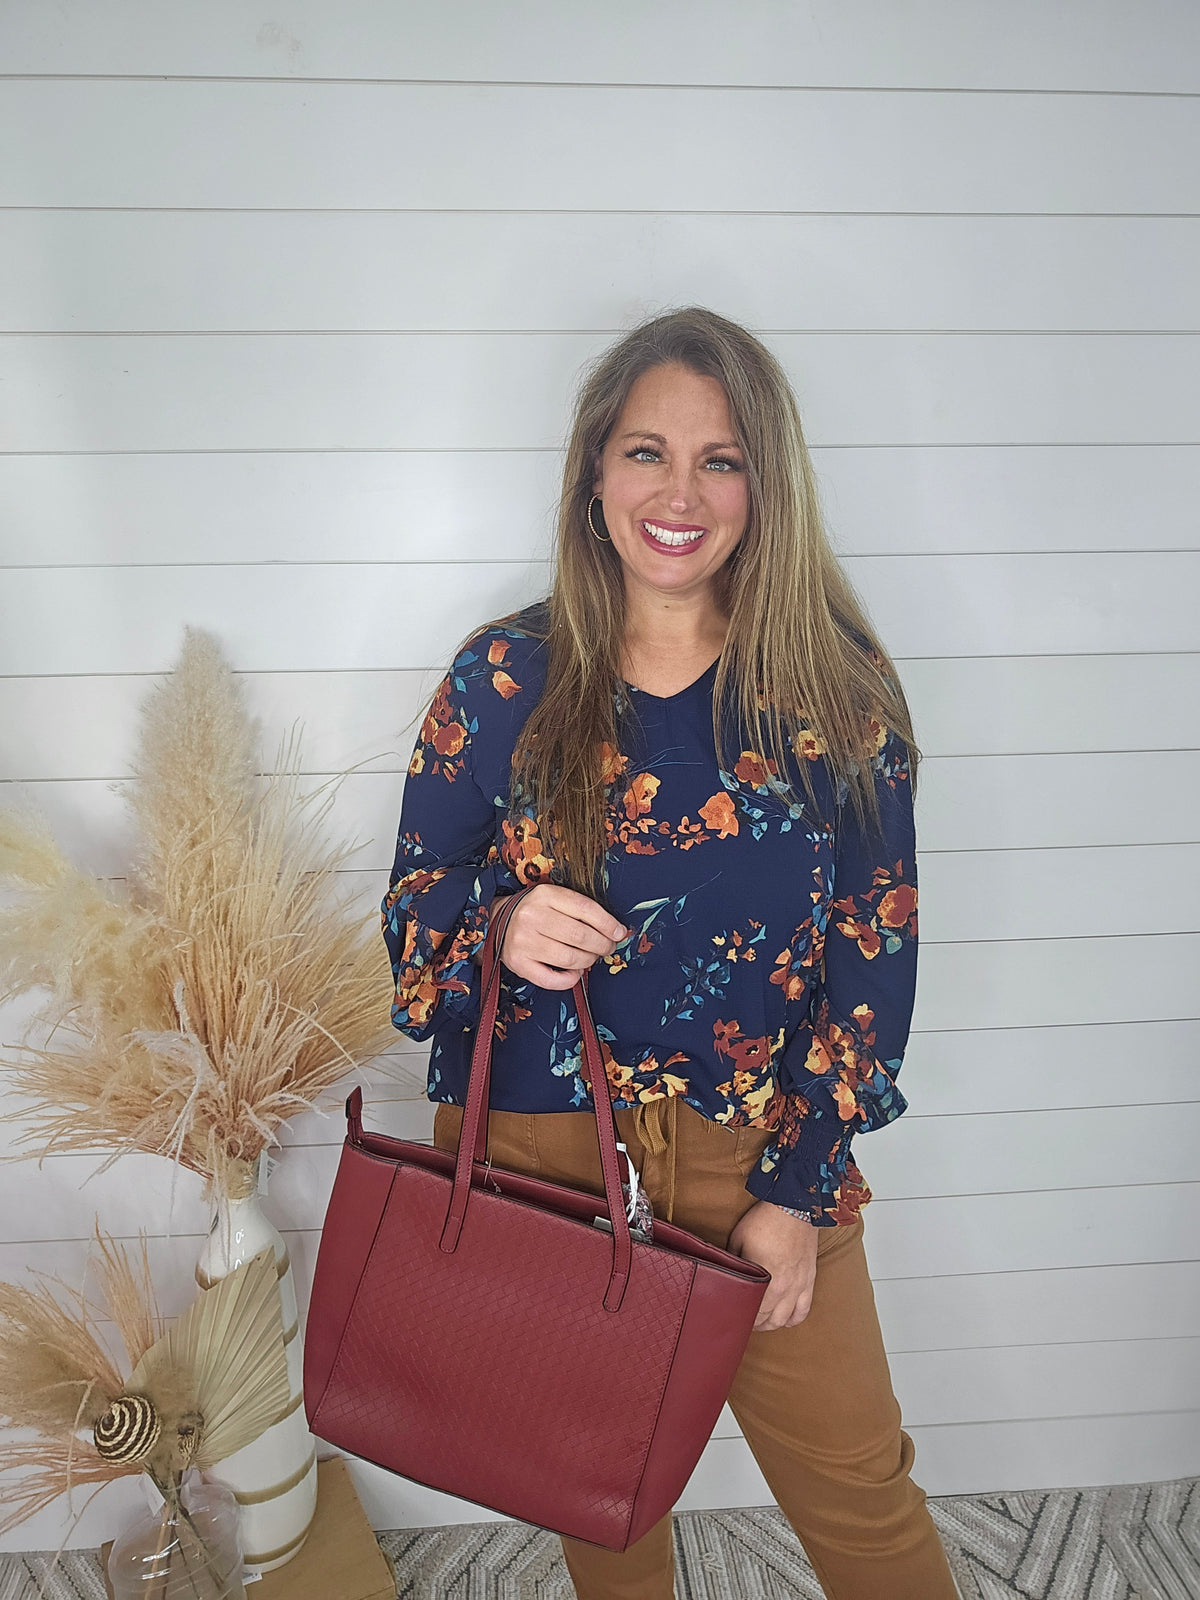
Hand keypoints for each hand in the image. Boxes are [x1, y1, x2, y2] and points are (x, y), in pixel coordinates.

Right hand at [489, 884, 629, 989]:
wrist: (496, 921)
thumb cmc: (535, 911)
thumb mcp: (554, 900)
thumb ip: (581, 911)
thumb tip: (616, 931)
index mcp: (545, 895)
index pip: (585, 909)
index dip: (608, 924)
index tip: (620, 933)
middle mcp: (532, 917)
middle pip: (580, 936)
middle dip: (602, 945)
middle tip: (607, 948)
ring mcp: (523, 941)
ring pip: (569, 958)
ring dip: (588, 961)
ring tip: (591, 958)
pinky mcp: (518, 963)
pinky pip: (552, 979)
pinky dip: (570, 979)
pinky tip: (575, 972)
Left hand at [727, 1201, 818, 1330]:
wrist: (793, 1206)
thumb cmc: (764, 1221)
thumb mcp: (738, 1239)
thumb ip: (734, 1262)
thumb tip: (725, 1273)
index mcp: (765, 1281)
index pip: (753, 1313)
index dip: (743, 1319)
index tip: (735, 1318)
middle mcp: (784, 1288)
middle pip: (769, 1319)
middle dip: (756, 1324)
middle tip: (746, 1321)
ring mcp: (799, 1285)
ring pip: (786, 1319)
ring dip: (774, 1324)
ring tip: (763, 1322)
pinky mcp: (809, 1279)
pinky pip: (804, 1309)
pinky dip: (795, 1318)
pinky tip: (786, 1319)